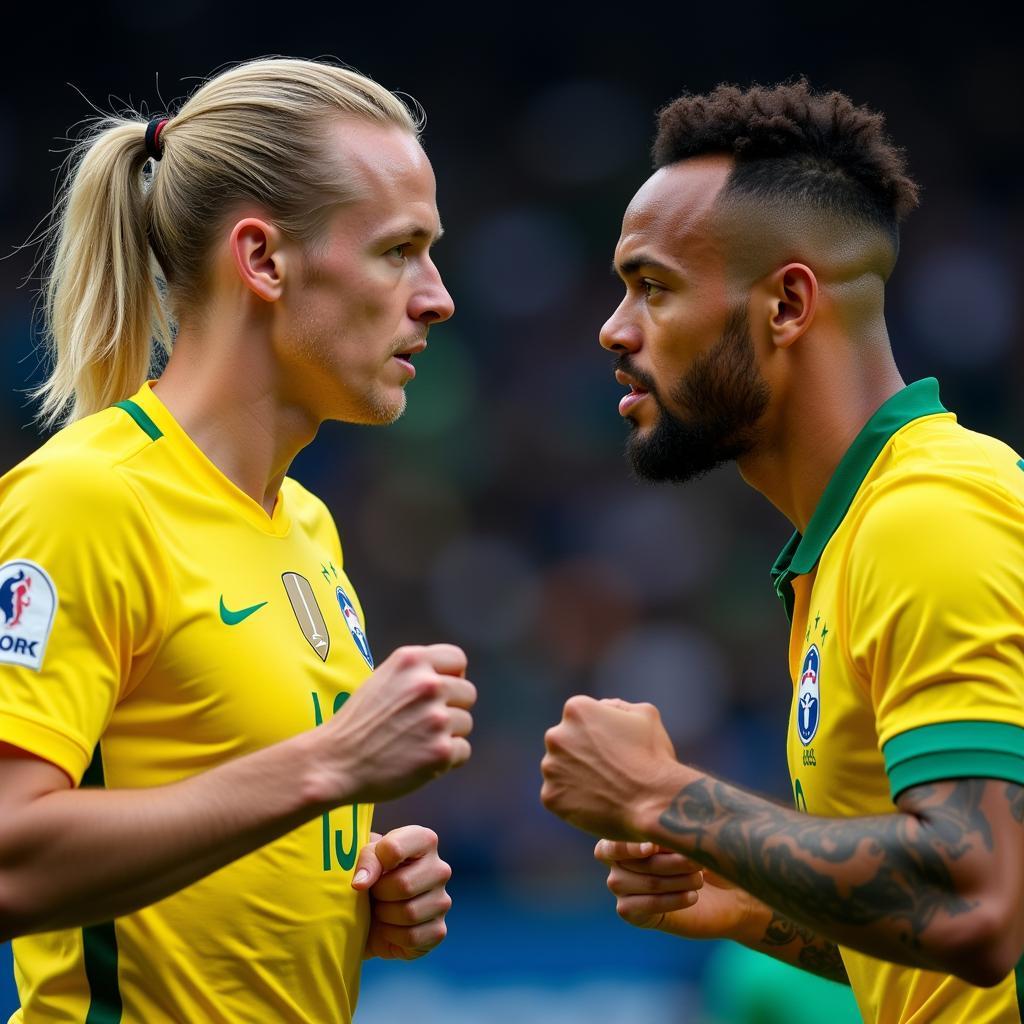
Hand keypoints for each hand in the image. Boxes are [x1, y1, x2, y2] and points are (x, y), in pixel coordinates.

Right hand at [321, 645, 475, 804]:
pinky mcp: (440, 751)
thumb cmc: (358, 723)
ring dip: (447, 735)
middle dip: (451, 708)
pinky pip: (463, 751)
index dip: (452, 677)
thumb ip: (417, 674)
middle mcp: (427, 684)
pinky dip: (446, 760)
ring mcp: (436, 718)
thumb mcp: (383, 679)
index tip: (438, 693)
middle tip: (423, 723)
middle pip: (467, 693)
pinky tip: (420, 760)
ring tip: (416, 742)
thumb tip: (452, 680)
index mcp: (412, 660)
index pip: (457, 659)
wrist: (334, 762)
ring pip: (465, 723)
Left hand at [353, 826, 452, 959]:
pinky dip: (392, 936)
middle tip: (375, 894)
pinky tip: (390, 928)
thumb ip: (366, 861)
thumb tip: (361, 883)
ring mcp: (443, 901)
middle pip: (403, 885)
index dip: (373, 864)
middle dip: (380, 894)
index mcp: (424, 841)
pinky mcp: (439, 930)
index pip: (395, 848)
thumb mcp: (365, 859)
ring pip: (409, 913)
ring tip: (381, 910)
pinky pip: (412, 937)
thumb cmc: (371, 877)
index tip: (367, 873)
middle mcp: (440, 869)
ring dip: (385, 916)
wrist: (373, 913)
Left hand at [540, 697, 679, 839]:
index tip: (614, 747)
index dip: (599, 732)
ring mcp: (550, 768)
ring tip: (604, 788)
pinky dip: (573, 800)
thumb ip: (618, 706)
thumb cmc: (653, 756)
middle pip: (565, 742)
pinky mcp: (550, 796)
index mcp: (576, 709)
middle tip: (608, 769)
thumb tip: (603, 707)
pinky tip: (596, 803)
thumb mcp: (645, 714)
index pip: (580, 717)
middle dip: (582, 752)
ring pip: (559, 769)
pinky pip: (558, 795)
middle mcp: (556, 735)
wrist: (654, 803)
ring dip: (575, 775)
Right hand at [595, 839, 762, 941]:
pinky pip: (649, 904)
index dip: (629, 847)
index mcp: (624, 835)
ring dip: (680, 879)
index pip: (610, 844)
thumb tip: (660, 837)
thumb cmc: (705, 853)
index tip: (653, 848)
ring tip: (699, 878)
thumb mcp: (691, 837)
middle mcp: (616, 860)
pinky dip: (674, 899)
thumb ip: (672, 833)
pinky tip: (692, 896)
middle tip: (698, 861)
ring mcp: (620, 887)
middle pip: (640, 862)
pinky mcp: (631, 911)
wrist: (724, 892)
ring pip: (648, 882)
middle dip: (674, 862)